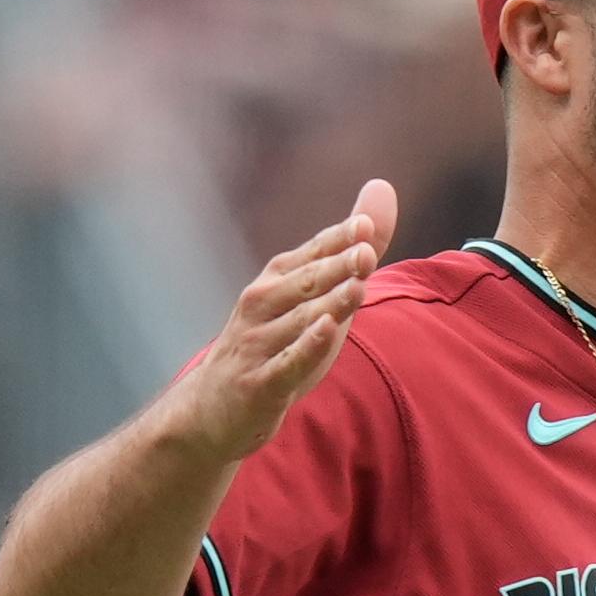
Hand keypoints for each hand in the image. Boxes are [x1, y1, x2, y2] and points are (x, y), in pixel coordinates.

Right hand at [163, 179, 397, 465]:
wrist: (213, 408)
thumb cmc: (272, 346)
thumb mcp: (314, 300)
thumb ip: (351, 251)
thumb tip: (382, 188)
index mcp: (275, 281)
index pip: (311, 254)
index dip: (338, 240)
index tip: (365, 225)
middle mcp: (261, 305)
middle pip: (306, 282)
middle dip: (336, 265)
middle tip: (367, 250)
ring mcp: (258, 344)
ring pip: (300, 320)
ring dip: (329, 302)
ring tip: (358, 284)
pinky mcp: (260, 383)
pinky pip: (287, 362)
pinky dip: (306, 345)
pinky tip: (326, 329)